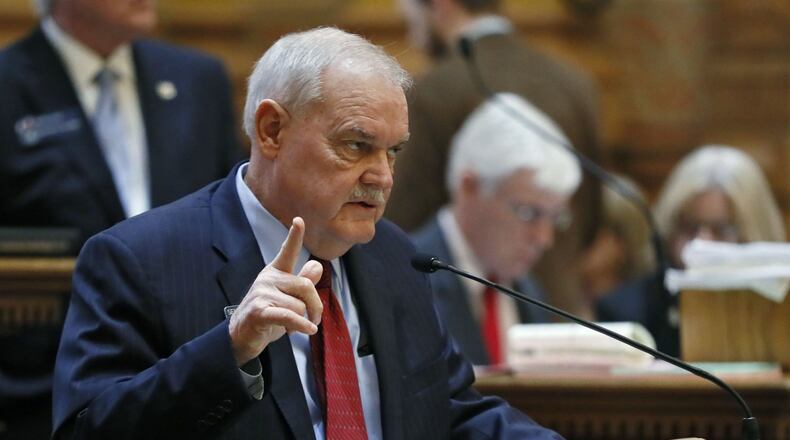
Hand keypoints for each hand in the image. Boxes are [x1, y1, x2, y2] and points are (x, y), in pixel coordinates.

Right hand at [228, 217, 323, 365]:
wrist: (241, 337)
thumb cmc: (268, 316)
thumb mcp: (287, 298)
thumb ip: (302, 282)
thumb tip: (317, 266)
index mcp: (275, 273)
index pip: (287, 252)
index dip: (294, 236)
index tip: (299, 220)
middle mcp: (268, 279)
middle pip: (306, 285)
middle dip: (315, 306)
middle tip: (315, 319)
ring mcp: (262, 294)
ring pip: (299, 305)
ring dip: (302, 321)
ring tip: (292, 328)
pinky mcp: (259, 311)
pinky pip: (289, 315)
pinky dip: (301, 324)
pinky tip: (309, 330)